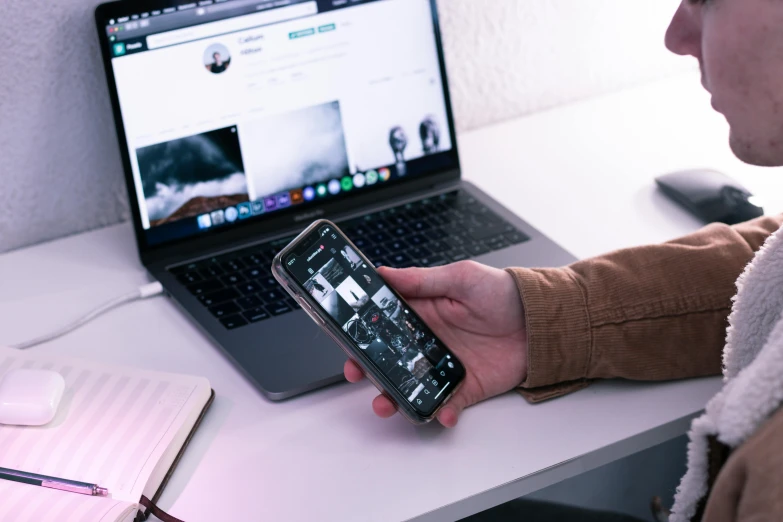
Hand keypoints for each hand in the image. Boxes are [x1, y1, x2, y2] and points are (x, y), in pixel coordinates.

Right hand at [344, 261, 527, 427]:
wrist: (542, 321)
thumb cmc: (504, 292)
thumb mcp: (461, 277)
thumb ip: (422, 279)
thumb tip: (384, 272)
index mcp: (423, 312)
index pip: (384, 324)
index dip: (363, 333)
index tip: (347, 341)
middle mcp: (429, 340)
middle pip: (390, 359)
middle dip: (369, 369)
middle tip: (358, 373)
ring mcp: (445, 365)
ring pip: (410, 385)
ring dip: (396, 397)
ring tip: (388, 404)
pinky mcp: (466, 386)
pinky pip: (447, 403)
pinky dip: (442, 412)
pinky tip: (441, 413)